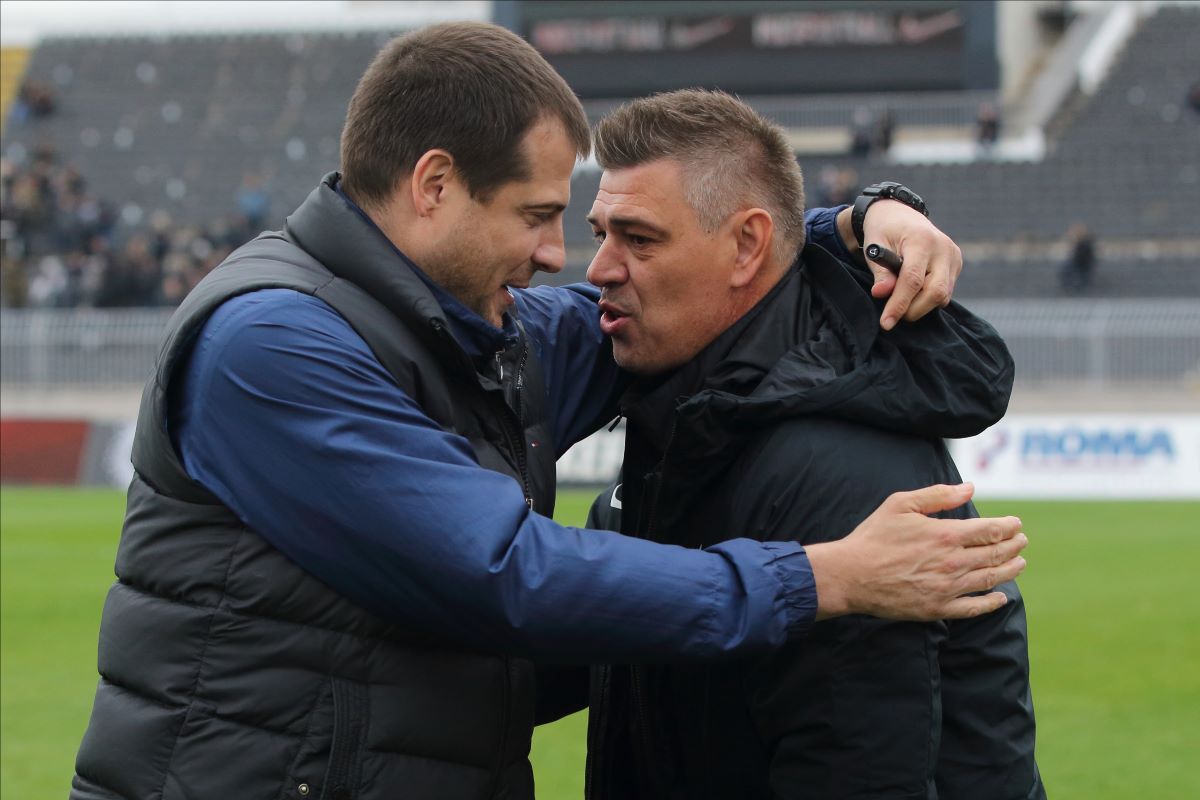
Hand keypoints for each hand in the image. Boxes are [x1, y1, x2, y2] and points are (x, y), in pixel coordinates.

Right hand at [805, 483, 1026, 620]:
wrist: (850, 575)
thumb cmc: (873, 537)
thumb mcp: (900, 504)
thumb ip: (937, 495)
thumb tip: (969, 488)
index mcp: (946, 535)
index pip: (990, 531)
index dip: (1008, 527)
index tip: (1016, 525)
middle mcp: (953, 563)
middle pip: (996, 554)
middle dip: (1014, 546)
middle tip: (1022, 542)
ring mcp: (947, 588)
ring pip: (990, 580)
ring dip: (1010, 570)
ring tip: (1019, 564)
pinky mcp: (937, 608)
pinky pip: (974, 608)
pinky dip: (992, 603)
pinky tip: (1000, 598)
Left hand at [836, 202, 962, 329]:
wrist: (899, 214)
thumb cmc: (884, 231)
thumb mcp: (874, 247)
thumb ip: (881, 272)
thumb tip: (881, 294)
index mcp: (921, 240)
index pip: (912, 280)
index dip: (899, 304)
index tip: (886, 323)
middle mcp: (943, 247)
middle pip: (935, 291)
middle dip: (913, 310)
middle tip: (893, 314)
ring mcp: (953, 255)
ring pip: (942, 295)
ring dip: (920, 306)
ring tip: (901, 298)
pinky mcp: (957, 263)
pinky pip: (946, 292)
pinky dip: (929, 299)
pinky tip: (914, 292)